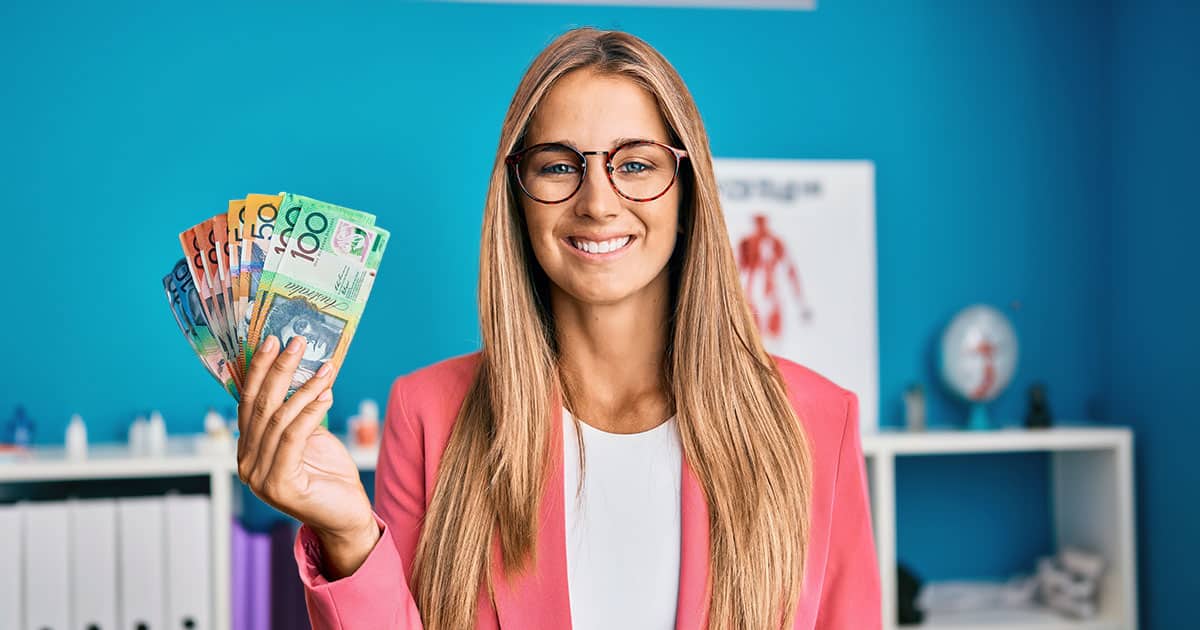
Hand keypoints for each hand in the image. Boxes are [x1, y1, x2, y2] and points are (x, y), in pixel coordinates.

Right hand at [237, 335, 375, 544]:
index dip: (259, 370)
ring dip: (304, 388)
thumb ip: (296, 411)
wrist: (346, 516)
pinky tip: (326, 394)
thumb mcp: (309, 436)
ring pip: (279, 419)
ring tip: (325, 368)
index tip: (272, 340)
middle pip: (260, 406)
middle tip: (295, 342)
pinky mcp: (279, 485)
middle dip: (278, 370)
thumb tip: (302, 370)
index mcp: (248, 449)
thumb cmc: (328, 475)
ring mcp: (260, 476)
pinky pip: (293, 437)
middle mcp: (247, 463)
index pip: (248, 402)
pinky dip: (310, 412)